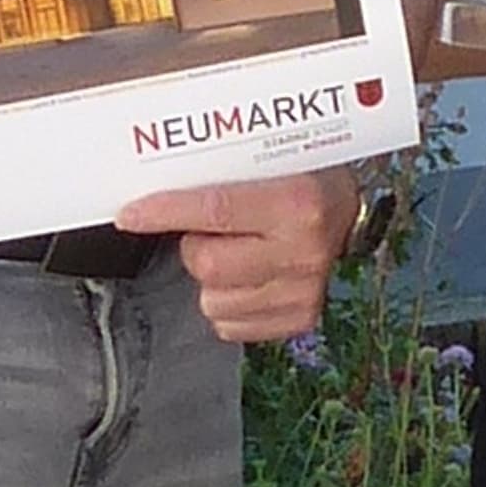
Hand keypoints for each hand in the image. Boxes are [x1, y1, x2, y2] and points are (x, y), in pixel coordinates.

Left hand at [120, 168, 357, 344]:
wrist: (354, 215)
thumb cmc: (307, 178)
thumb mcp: (274, 161)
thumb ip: (223, 171)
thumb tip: (157, 179)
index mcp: (298, 202)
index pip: (215, 209)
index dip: (165, 212)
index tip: (130, 214)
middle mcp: (303, 251)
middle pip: (206, 263)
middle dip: (194, 245)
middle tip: (209, 230)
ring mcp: (303, 292)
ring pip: (212, 299)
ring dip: (211, 277)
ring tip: (237, 251)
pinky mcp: (299, 320)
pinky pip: (229, 325)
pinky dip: (227, 301)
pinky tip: (248, 277)